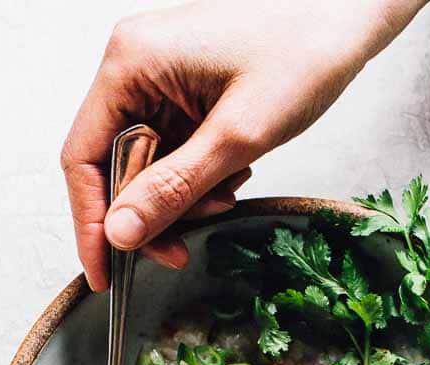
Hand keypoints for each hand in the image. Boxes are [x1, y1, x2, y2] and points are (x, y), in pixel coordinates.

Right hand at [61, 0, 427, 290]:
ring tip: (226, 196)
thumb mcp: (237, 137)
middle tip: (181, 250)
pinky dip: (198, 178)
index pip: (83, 158)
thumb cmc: (301, 54)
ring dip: (181, 199)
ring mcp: (158, 77)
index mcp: (131, 63)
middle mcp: (135, 66)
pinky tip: (234, 173)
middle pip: (114, 167)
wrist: (346, 18)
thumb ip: (174, 188)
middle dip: (152, 213)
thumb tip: (120, 234)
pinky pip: (172, 152)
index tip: (106, 275)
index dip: (91, 223)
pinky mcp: (183, 90)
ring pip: (146, 167)